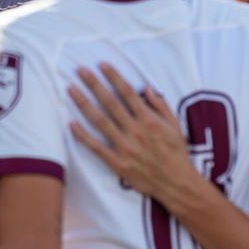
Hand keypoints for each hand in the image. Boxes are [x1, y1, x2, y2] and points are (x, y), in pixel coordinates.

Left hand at [67, 63, 199, 199]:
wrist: (176, 183)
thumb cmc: (177, 153)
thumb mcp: (175, 125)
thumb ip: (160, 106)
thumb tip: (146, 88)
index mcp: (149, 119)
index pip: (128, 93)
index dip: (114, 77)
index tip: (102, 64)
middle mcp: (135, 130)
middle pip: (110, 102)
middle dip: (94, 84)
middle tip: (80, 70)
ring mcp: (125, 147)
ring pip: (100, 121)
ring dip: (84, 103)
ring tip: (71, 89)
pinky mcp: (117, 163)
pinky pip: (96, 147)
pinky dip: (83, 136)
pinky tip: (71, 124)